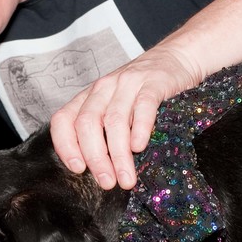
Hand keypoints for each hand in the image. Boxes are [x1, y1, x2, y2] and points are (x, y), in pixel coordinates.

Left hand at [50, 46, 200, 189]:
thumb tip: (101, 171)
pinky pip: (143, 107)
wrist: (176, 58)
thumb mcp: (117, 106)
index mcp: (89, 96)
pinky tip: (140, 147)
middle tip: (107, 182)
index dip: (66, 146)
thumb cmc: (144, 91)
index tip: (78, 169)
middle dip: (96, 158)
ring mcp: (128, 83)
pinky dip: (140, 129)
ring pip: (115, 121)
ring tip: (126, 179)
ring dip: (119, 155)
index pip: (64, 120)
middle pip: (88, 124)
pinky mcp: (154, 83)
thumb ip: (105, 131)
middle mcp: (104, 88)